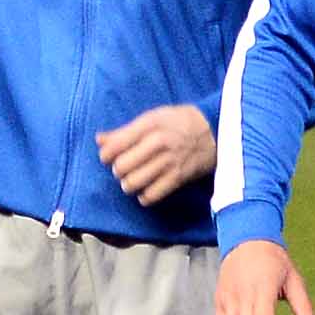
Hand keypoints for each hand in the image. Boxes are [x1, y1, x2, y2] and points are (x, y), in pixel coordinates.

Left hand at [95, 104, 219, 207]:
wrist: (215, 130)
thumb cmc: (179, 122)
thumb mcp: (152, 118)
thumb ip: (124, 131)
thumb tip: (98, 139)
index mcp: (149, 126)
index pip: (114, 147)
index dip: (106, 155)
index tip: (109, 157)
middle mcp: (158, 143)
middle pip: (121, 167)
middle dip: (118, 171)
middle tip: (124, 169)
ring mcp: (170, 161)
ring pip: (133, 183)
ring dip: (129, 184)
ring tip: (133, 180)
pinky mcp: (180, 177)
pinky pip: (152, 195)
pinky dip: (145, 196)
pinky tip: (146, 190)